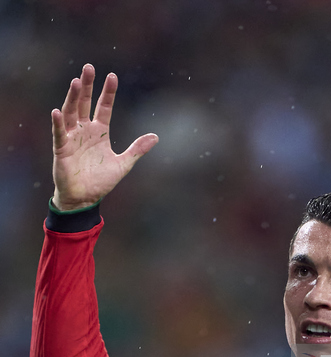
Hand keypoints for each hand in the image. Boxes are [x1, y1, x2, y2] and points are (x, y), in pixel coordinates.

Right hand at [52, 64, 157, 210]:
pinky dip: (58, 123)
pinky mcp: (61, 149)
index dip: (108, 92)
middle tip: (89, 67)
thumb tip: (156, 136)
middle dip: (87, 86)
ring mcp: (72, 138)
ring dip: (73, 98)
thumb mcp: (123, 164)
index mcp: (100, 132)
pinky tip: (58, 111)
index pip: (104, 107)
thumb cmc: (101, 182)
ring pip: (71, 113)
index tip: (112, 76)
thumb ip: (137, 149)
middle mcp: (84, 130)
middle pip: (85, 103)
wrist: (85, 199)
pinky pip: (59, 134)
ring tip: (76, 81)